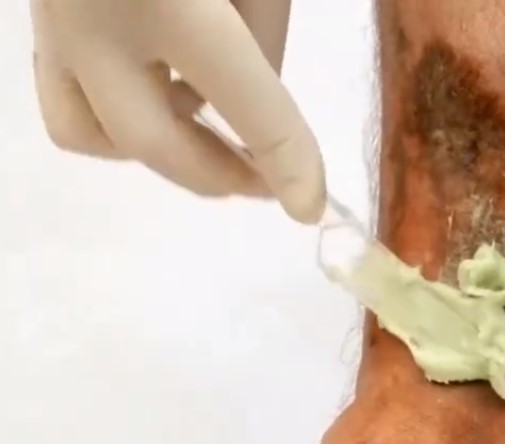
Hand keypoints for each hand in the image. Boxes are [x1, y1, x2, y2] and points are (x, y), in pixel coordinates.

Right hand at [30, 0, 324, 222]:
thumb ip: (260, 27)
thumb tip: (254, 96)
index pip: (246, 99)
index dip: (288, 160)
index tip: (313, 208)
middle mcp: (92, 12)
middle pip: (151, 140)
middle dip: (220, 176)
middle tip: (267, 183)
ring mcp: (50, 16)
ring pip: (90, 132)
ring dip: (160, 154)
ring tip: (212, 136)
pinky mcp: (36, 14)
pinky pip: (66, 97)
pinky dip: (119, 120)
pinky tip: (163, 94)